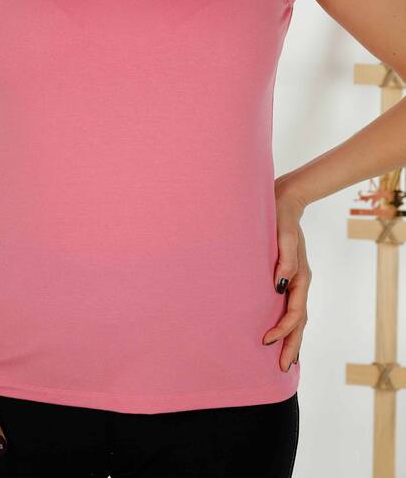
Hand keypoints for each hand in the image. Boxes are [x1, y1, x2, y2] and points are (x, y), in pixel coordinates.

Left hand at [262, 182, 310, 371]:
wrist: (285, 200)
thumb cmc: (281, 217)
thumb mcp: (284, 235)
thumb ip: (285, 258)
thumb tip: (281, 284)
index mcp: (301, 276)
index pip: (294, 312)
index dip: (282, 329)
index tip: (266, 341)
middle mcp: (300, 281)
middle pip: (300, 322)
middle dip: (292, 345)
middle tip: (282, 367)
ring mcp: (294, 280)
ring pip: (296, 317)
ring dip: (290, 338)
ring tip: (284, 360)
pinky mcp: (286, 276)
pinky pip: (289, 306)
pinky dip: (287, 323)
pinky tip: (278, 331)